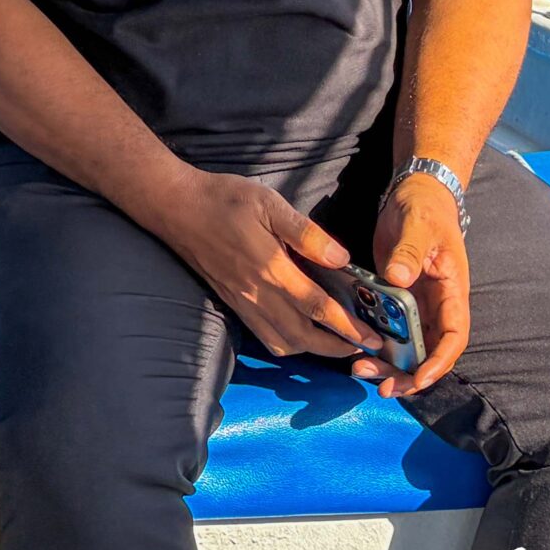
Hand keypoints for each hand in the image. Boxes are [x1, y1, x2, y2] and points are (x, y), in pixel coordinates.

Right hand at [155, 169, 379, 360]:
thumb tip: (341, 258)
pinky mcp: (232, 302)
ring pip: (283, 342)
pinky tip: (299, 332)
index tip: (373, 336)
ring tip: (335, 342)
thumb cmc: (223, 199)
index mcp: (271, 269)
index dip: (349, 326)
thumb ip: (306, 233)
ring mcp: (242, 302)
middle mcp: (257, 294)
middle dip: (337, 347)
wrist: (175, 207)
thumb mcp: (269, 203)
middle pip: (304, 336)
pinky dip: (287, 343)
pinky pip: (263, 335)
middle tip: (363, 346)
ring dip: (313, 349)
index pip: (318, 308)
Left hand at [360, 174, 470, 397]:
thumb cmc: (424, 209)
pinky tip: (355, 350)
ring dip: (390, 365)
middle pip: (429, 351)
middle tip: (383, 388)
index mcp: (451, 292)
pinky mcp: (398, 298)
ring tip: (362, 373)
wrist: (416, 194)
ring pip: (408, 346)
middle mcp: (437, 304)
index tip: (420, 378)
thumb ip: (409, 251)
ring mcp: (417, 304)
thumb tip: (398, 278)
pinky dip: (376, 343)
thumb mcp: (418, 226)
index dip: (439, 362)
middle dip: (409, 375)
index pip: (453, 336)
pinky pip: (390, 329)